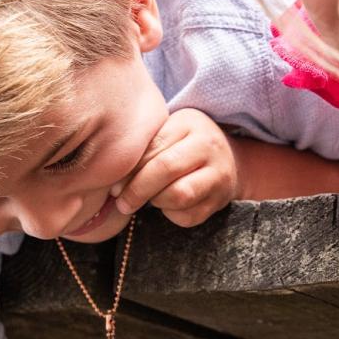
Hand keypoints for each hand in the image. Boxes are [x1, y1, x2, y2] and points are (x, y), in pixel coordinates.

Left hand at [115, 108, 239, 227]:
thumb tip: (109, 174)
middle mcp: (208, 145)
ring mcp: (219, 174)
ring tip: (149, 199)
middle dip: (137, 190)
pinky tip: (167, 206)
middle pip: (165, 169)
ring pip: (179, 195)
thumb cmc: (184, 144)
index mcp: (189, 123)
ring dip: (156, 202)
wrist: (229, 159)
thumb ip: (145, 146)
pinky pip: (189, 215)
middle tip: (122, 202)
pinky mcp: (221, 200)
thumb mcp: (168, 132)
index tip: (114, 185)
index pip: (153, 147)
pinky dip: (172, 215)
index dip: (129, 170)